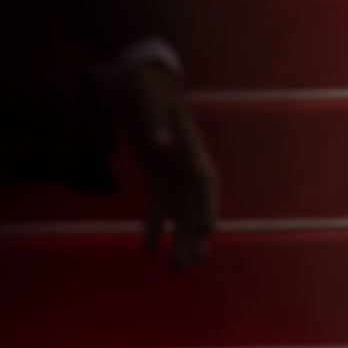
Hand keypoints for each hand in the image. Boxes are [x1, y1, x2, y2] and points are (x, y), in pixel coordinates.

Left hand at [121, 55, 216, 263]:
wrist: (139, 78)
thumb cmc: (148, 87)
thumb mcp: (149, 100)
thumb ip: (156, 124)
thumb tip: (163, 144)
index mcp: (192, 150)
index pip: (205, 184)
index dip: (208, 206)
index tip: (208, 230)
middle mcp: (189, 167)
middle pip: (195, 208)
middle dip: (193, 237)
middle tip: (188, 266)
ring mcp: (174, 173)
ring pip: (181, 215)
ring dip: (180, 240)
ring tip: (176, 269)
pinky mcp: (157, 176)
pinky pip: (158, 208)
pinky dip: (154, 228)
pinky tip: (146, 249)